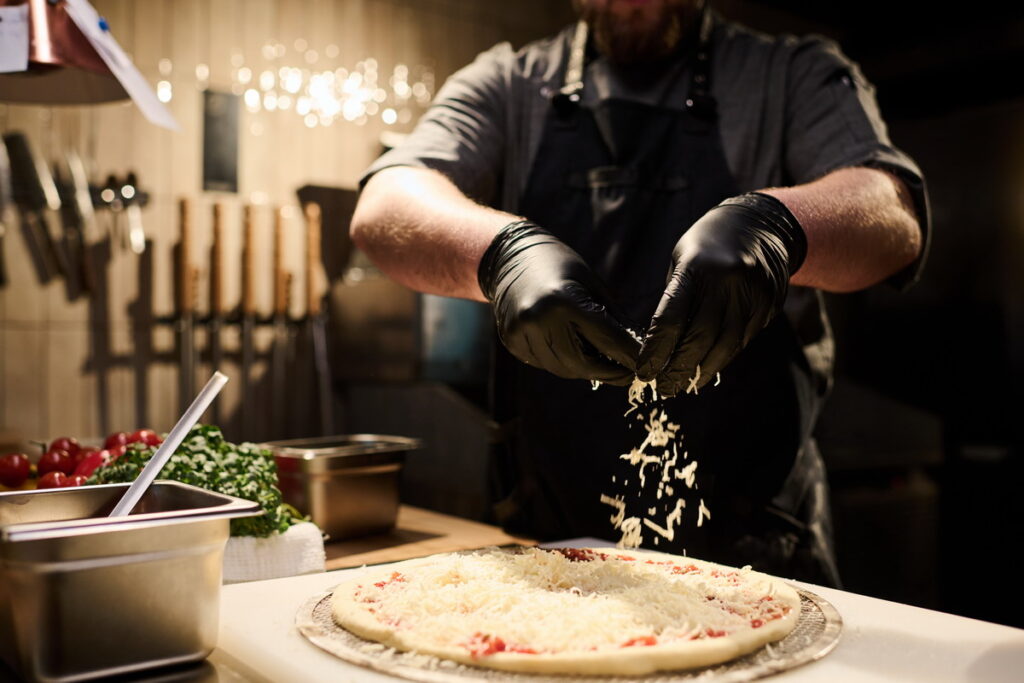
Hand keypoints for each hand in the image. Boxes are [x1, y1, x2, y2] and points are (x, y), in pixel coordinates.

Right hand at [478, 220, 639, 383]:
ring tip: (602, 363)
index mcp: (564, 300)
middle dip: (609, 372)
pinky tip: (573, 352)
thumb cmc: (560, 265)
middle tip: (627, 374)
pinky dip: (564, 363)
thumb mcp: (592, 283)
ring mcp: (521, 332)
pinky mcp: (512, 341)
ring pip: (563, 369)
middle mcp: (539, 319)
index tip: (646, 366)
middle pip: (583, 363)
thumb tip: (638, 348)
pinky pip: (544, 363)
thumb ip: (614, 317)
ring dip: (587, 370)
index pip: (606, 339)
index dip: (630, 356)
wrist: (509, 257)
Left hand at [638, 193, 806, 396]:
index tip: (644, 372)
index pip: (670, 318)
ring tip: (687, 386)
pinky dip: (724, 357)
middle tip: (665, 389)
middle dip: (679, 368)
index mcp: (695, 268)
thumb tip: (660, 346)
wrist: (759, 225)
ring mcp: (751, 293)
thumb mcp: (682, 261)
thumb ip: (675, 299)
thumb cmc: (707, 246)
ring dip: (704, 370)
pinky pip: (744, 339)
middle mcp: (725, 281)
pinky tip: (709, 367)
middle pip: (700, 337)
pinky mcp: (769, 303)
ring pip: (726, 344)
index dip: (656, 350)